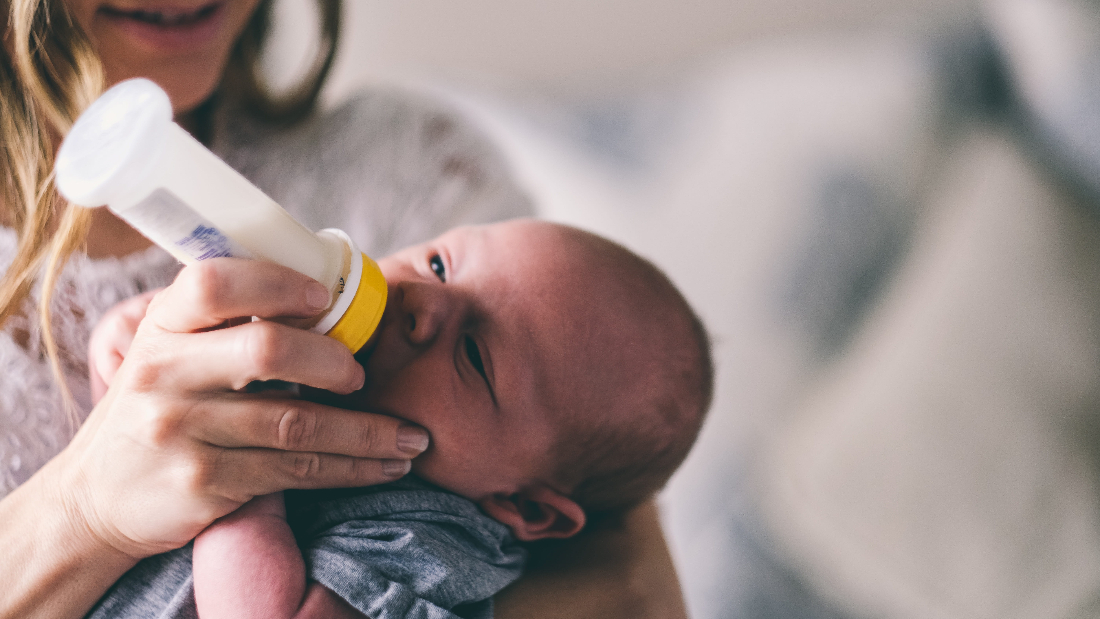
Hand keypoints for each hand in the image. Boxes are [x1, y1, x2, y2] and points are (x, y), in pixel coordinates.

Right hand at [54, 259, 428, 559]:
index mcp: (163, 326)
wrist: (97, 496)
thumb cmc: (157, 408)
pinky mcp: (206, 482)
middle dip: (333, 361)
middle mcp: (165, 373)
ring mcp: (183, 431)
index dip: (278, 284)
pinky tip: (385, 465)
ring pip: (297, 422)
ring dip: (368, 431)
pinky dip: (351, 468)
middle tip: (362, 375)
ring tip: (412, 437)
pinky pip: (296, 470)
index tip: (324, 298)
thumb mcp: (169, 352)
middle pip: (268, 350)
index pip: (215, 283)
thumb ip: (224, 324)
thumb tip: (322, 293)